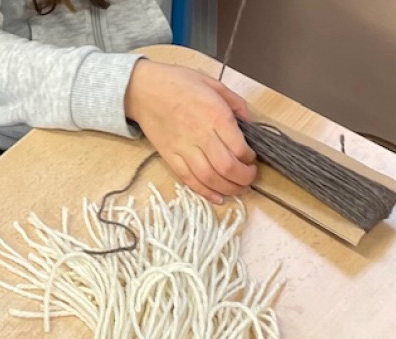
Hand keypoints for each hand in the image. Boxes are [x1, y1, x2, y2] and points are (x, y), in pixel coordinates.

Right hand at [125, 60, 255, 202]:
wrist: (144, 90)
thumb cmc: (179, 83)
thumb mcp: (214, 83)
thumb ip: (235, 103)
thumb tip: (249, 123)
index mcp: (215, 115)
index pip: (239, 147)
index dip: (249, 158)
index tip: (251, 157)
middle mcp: (201, 135)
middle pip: (227, 167)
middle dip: (243, 178)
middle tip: (249, 178)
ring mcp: (184, 149)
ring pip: (209, 178)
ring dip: (228, 188)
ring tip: (238, 189)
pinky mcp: (170, 158)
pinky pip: (189, 180)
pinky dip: (205, 192)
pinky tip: (218, 197)